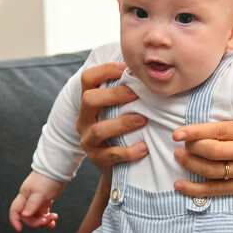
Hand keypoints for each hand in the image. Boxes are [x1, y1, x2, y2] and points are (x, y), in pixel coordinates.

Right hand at [9, 170, 63, 231]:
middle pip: (27, 216)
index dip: (15, 220)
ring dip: (44, 220)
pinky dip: (47, 217)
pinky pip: (43, 213)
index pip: (15, 210)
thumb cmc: (47, 179)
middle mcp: (28, 200)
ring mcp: (36, 201)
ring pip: (36, 216)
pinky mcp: (44, 201)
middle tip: (48, 219)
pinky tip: (53, 222)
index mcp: (24, 196)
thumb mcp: (40, 193)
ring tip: (54, 217)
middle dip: (37, 221)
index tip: (20, 229)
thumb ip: (32, 204)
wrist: (57, 170)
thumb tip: (25, 215)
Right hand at [77, 61, 148, 183]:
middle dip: (114, 95)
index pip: (88, 78)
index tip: (126, 68)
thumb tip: (148, 66)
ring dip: (123, 123)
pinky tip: (144, 148)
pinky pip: (111, 155)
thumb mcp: (119, 108)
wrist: (117, 166)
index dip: (105, 70)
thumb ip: (127, 90)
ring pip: (99, 129)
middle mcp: (84, 119)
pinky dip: (129, 151)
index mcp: (89, 102)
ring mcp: (88, 140)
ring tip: (143, 119)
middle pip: (88, 99)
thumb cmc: (122, 128)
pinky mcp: (98, 159)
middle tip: (136, 93)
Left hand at [172, 120, 232, 197]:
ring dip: (190, 164)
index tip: (177, 133)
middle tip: (179, 146)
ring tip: (178, 158)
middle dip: (190, 148)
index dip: (194, 132)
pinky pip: (216, 190)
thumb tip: (205, 126)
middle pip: (211, 151)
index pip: (216, 130)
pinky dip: (195, 189)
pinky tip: (180, 185)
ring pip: (211, 170)